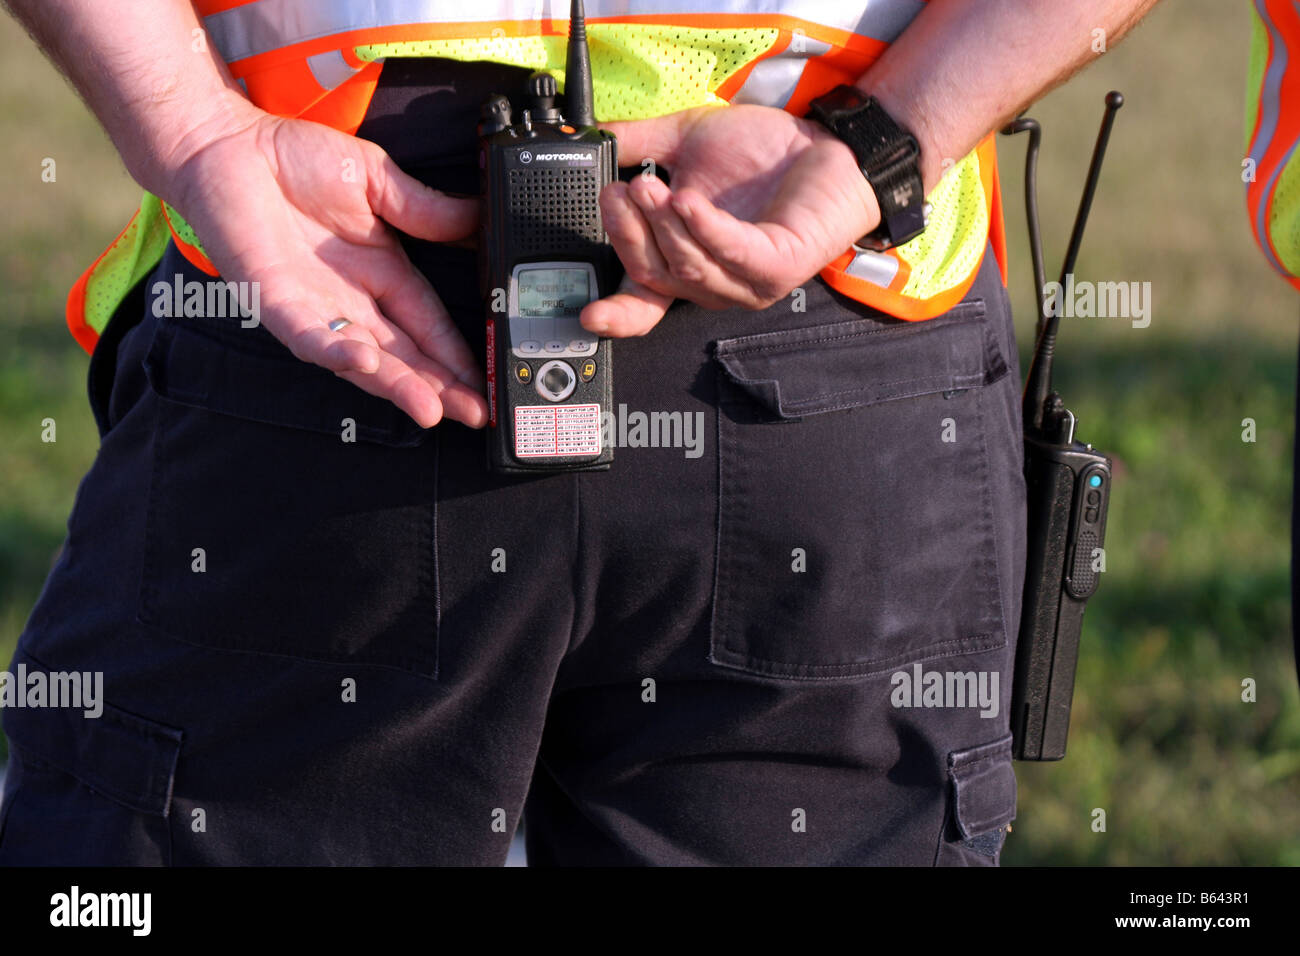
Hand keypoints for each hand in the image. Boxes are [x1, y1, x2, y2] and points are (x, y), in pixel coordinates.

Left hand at [158, 97, 487, 428]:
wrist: (225, 145)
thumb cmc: (291, 158)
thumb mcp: (378, 180)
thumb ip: (426, 209)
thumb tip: (479, 219)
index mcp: (383, 272)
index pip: (430, 326)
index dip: (459, 356)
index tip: (488, 384)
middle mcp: (353, 300)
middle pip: (405, 355)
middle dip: (441, 388)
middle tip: (475, 416)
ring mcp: (314, 307)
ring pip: (364, 358)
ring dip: (397, 385)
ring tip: (431, 408)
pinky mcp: (275, 301)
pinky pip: (309, 336)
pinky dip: (337, 351)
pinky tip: (365, 361)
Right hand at [582, 104, 881, 336]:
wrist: (828, 146)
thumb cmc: (763, 153)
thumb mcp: (687, 143)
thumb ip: (640, 145)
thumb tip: (595, 141)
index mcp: (686, 264)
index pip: (644, 304)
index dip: (615, 315)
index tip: (587, 314)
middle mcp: (714, 284)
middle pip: (655, 275)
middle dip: (630, 233)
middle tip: (623, 190)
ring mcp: (747, 284)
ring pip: (688, 266)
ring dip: (663, 225)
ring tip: (651, 185)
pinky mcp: (777, 269)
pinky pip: (731, 253)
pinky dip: (705, 228)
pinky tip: (688, 201)